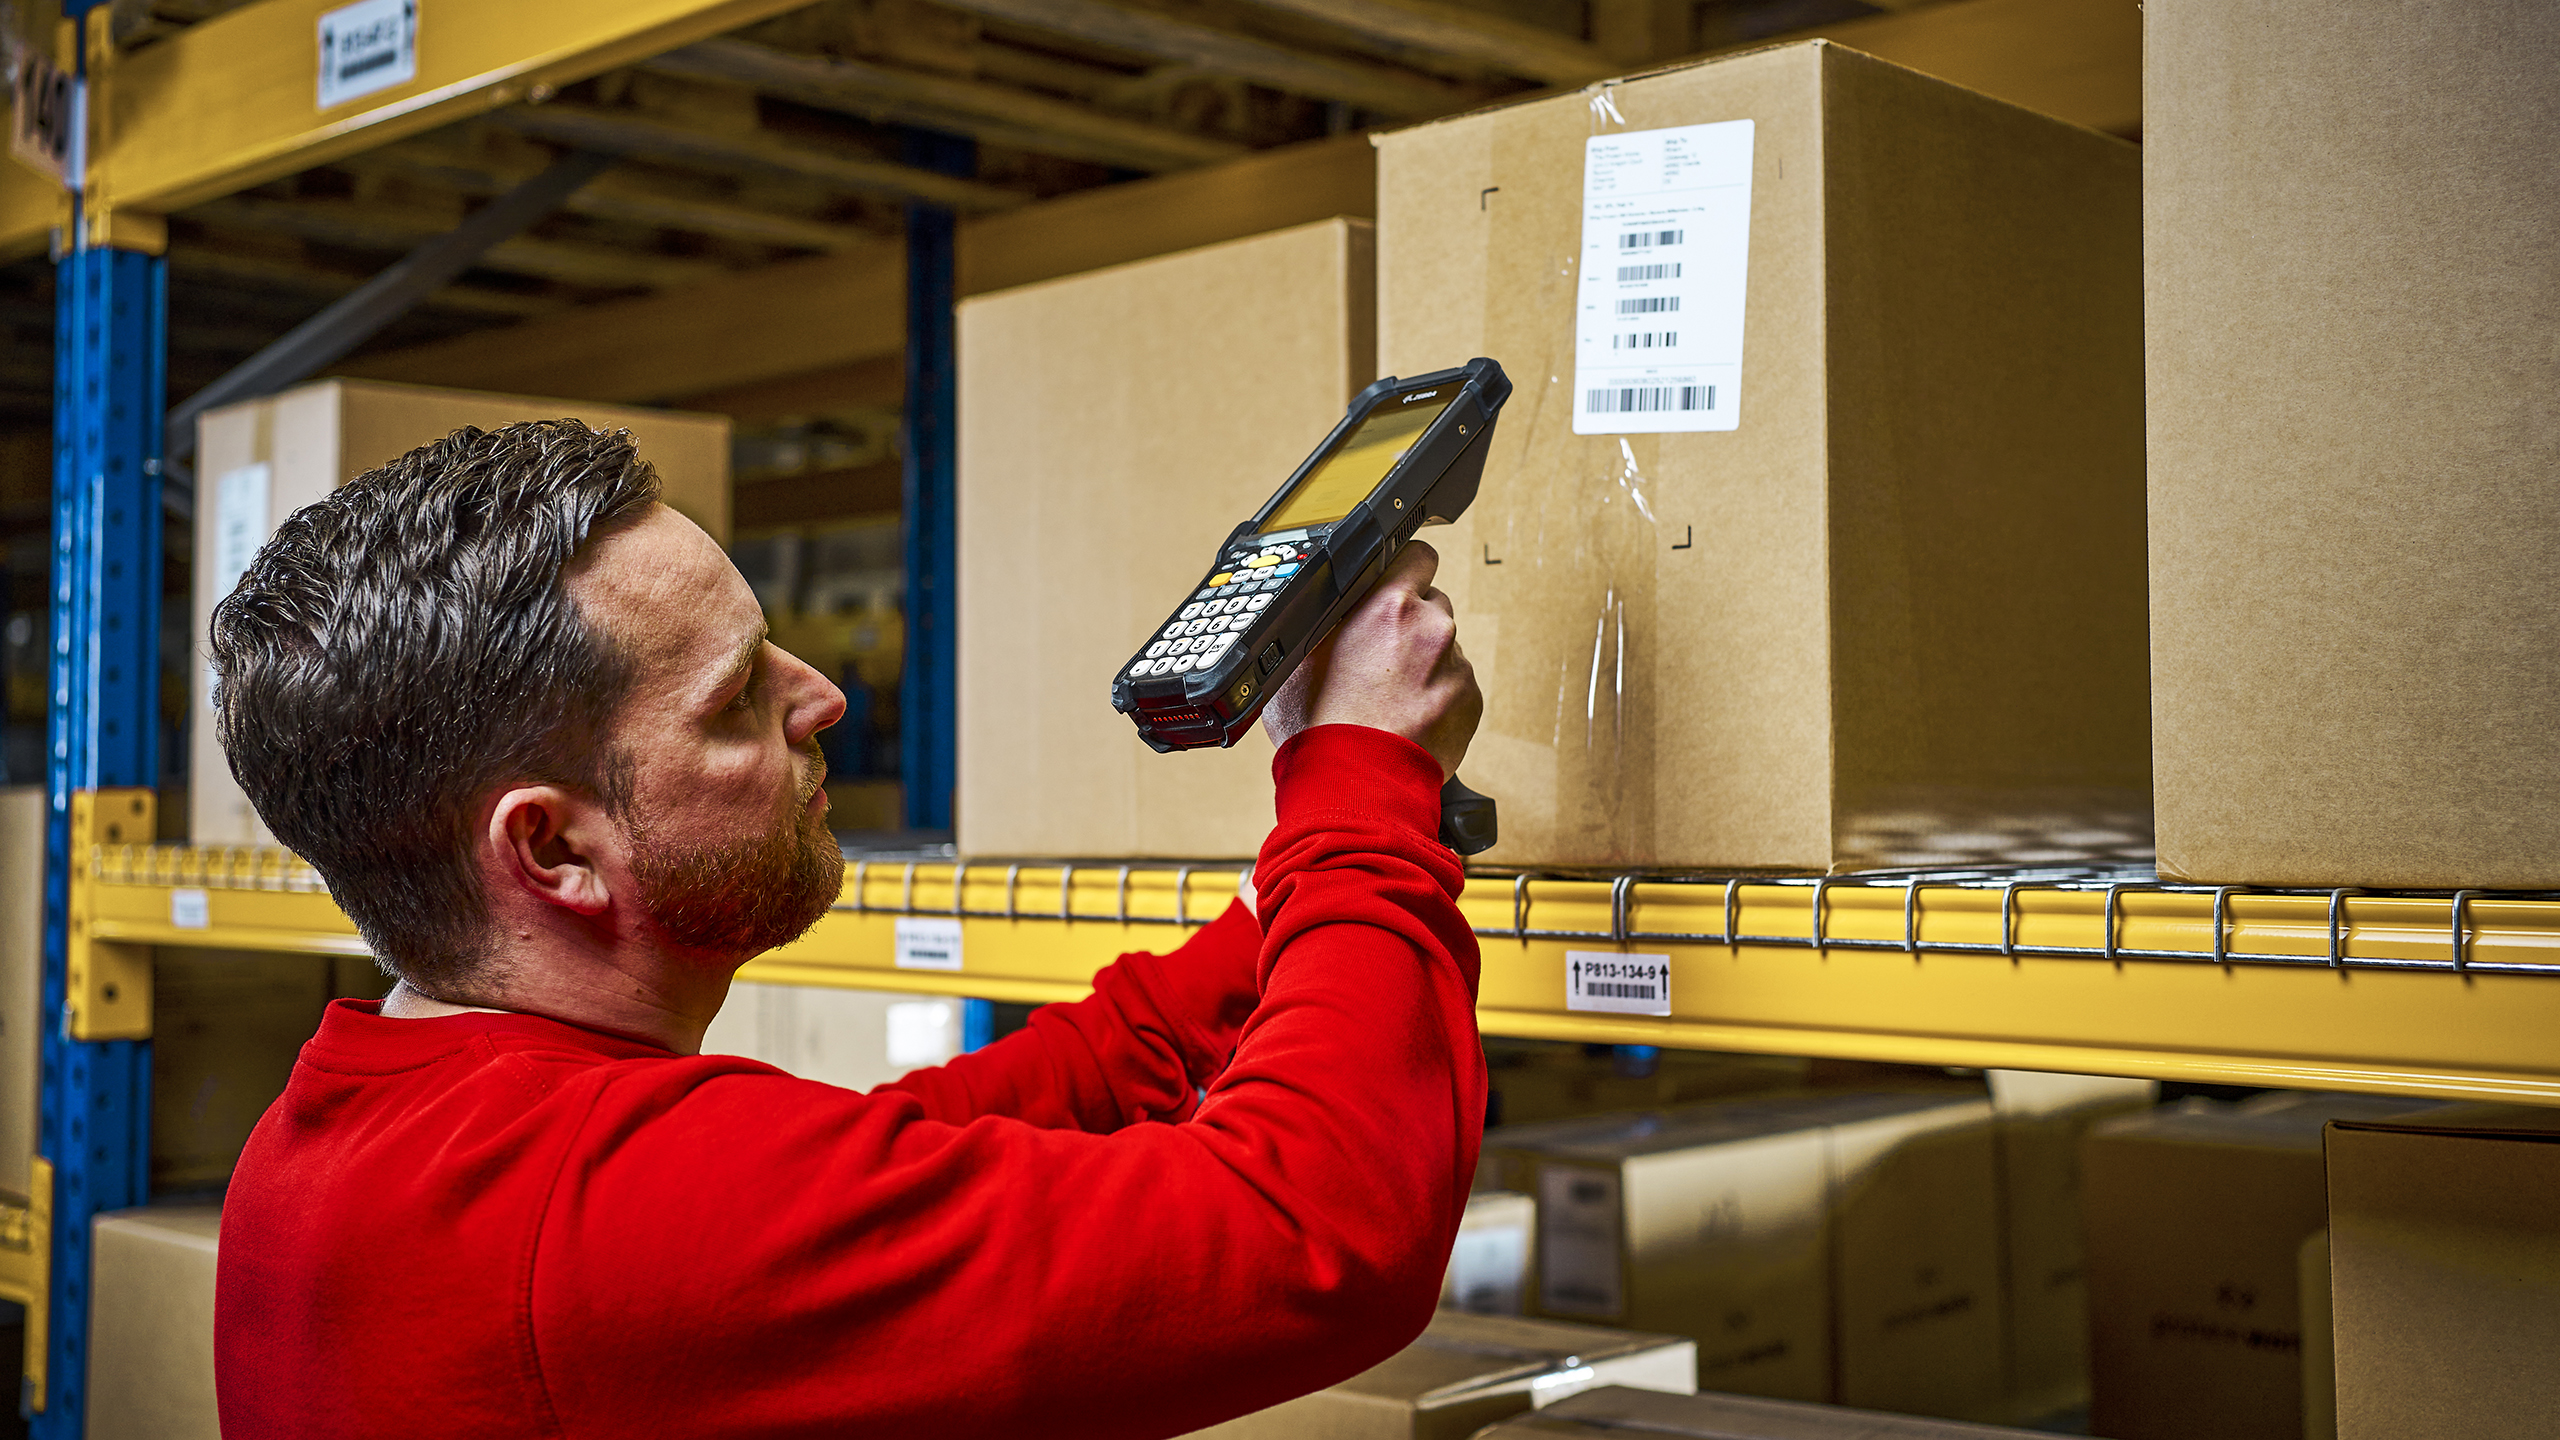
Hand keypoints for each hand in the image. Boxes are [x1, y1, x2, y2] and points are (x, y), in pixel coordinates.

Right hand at [1260, 540, 1481, 778]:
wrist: (1354, 782)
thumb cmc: (1320, 724)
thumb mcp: (1299, 657)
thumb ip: (1326, 619)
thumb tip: (1327, 607)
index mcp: (1388, 605)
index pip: (1417, 555)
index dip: (1405, 569)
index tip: (1397, 584)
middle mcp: (1431, 627)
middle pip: (1431, 605)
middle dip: (1411, 625)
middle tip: (1381, 658)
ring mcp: (1456, 664)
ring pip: (1444, 649)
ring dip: (1425, 664)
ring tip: (1391, 698)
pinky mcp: (1471, 699)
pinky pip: (1457, 686)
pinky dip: (1438, 697)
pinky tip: (1408, 718)